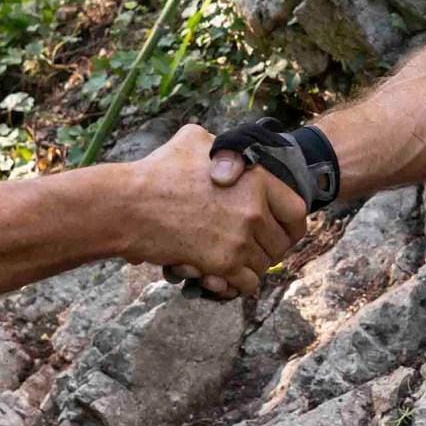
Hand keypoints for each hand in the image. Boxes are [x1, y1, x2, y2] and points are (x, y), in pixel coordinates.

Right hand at [162, 118, 338, 297]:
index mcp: (256, 178)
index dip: (292, 224)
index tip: (283, 231)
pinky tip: (223, 278)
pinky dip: (237, 285)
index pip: (296, 210)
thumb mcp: (195, 140)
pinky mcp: (223, 264)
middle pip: (279, 242)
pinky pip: (248, 283)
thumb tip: (229, 153)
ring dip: (250, 267)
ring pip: (264, 265)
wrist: (129, 205)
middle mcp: (254, 209)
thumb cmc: (157, 172)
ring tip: (232, 263)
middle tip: (250, 249)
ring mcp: (240, 238)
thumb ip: (222, 147)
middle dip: (267, 249)